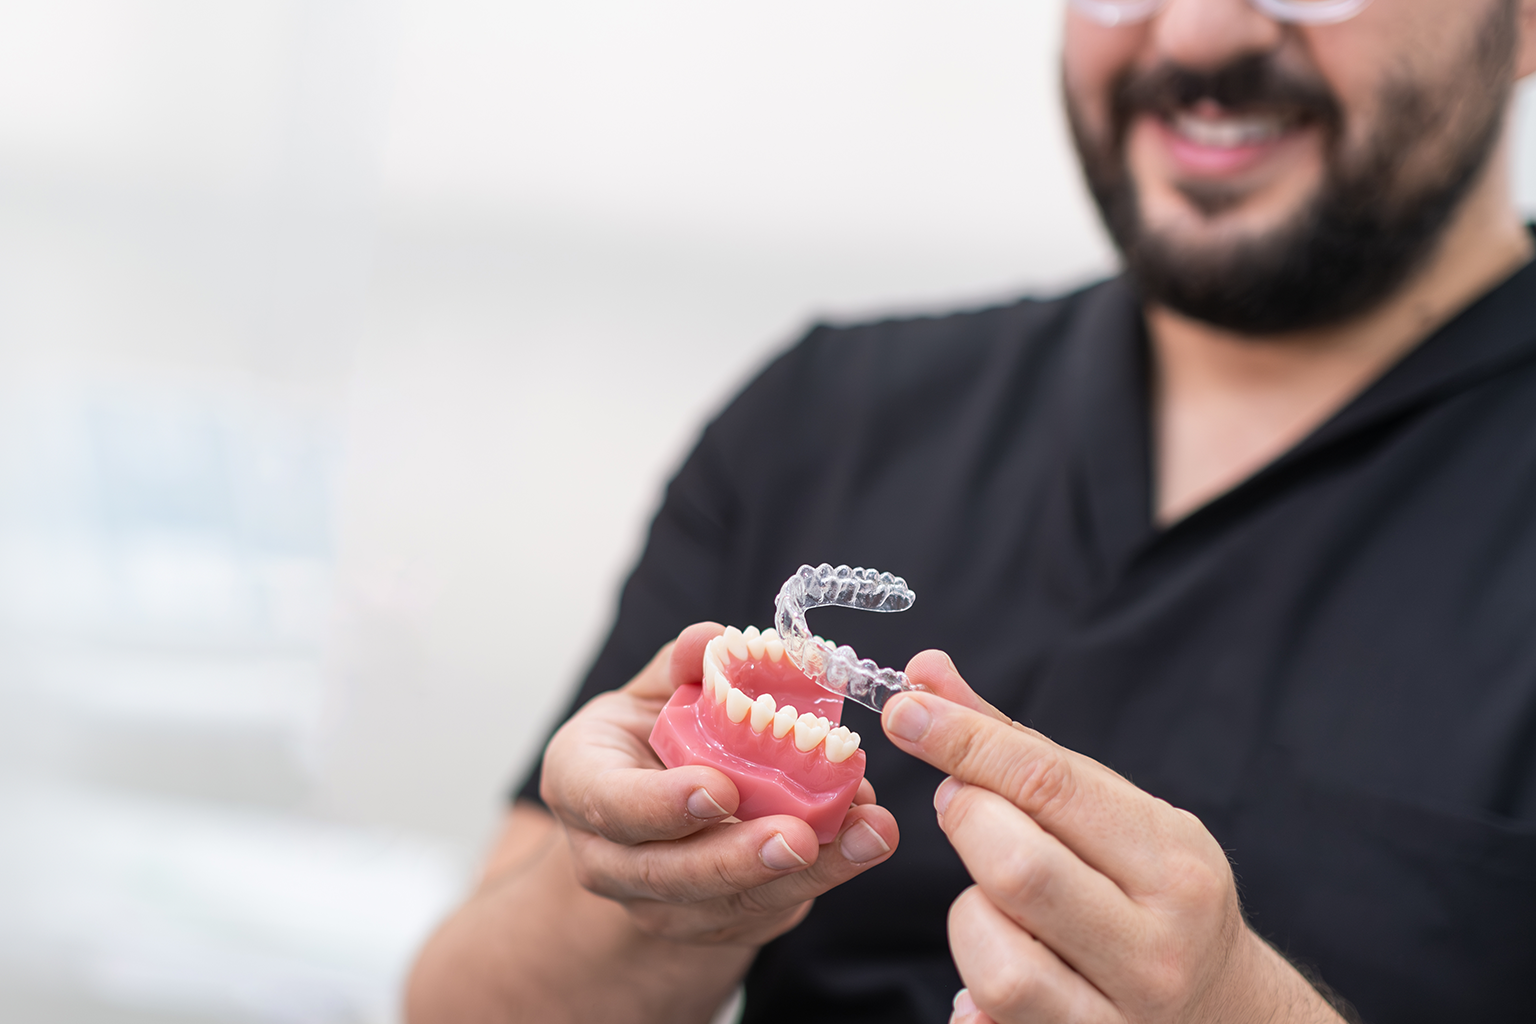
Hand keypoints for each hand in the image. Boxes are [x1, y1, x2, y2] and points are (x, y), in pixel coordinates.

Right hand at [539, 622, 899, 945]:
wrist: (645, 808)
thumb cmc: (647, 735)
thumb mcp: (652, 690)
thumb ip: (682, 665)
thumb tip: (717, 639)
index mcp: (580, 784)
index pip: (612, 804)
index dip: (663, 805)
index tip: (721, 789)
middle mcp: (607, 858)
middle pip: (670, 874)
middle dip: (739, 859)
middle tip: (800, 836)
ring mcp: (657, 902)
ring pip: (730, 902)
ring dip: (805, 874)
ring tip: (867, 835)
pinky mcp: (712, 923)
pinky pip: (768, 910)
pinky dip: (824, 875)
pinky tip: (865, 840)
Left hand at [881, 652, 1343, 1023]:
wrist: (1226, 1016)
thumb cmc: (1155, 895)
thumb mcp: (1116, 814)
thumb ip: (1017, 747)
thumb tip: (926, 673)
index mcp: (1173, 862)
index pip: (1050, 785)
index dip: (965, 741)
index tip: (906, 710)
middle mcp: (1157, 945)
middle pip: (1014, 867)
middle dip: (967, 822)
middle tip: (966, 807)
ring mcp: (1121, 1018)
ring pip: (995, 956)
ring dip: (970, 914)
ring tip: (997, 899)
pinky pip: (990, 1019)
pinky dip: (975, 984)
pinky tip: (1001, 960)